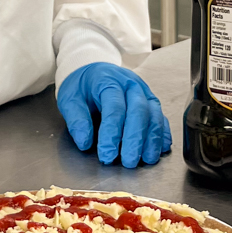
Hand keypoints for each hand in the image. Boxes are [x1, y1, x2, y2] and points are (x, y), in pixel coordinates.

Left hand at [57, 63, 171, 168]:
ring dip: (152, 139)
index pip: (114, 107)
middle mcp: (130, 84)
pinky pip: (161, 117)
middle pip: (139, 110)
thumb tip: (84, 141)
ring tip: (147, 159)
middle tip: (129, 162)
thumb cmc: (82, 87)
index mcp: (108, 80)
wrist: (92, 71)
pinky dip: (162, 134)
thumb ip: (76, 119)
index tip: (107, 154)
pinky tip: (160, 149)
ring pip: (154, 114)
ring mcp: (144, 92)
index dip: (112, 133)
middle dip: (135, 139)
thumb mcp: (69, 99)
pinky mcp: (151, 101)